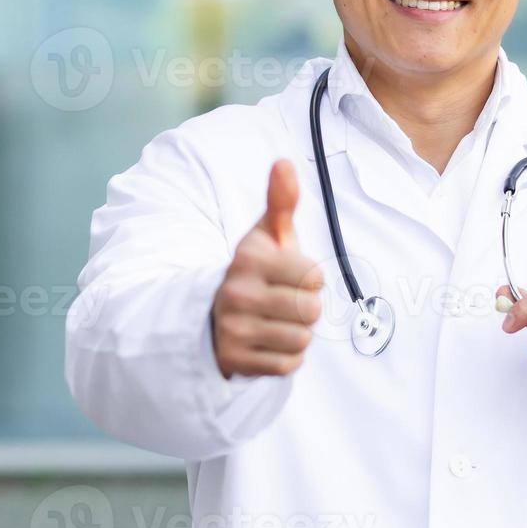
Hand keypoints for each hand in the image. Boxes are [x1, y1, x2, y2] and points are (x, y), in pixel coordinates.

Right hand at [211, 160, 323, 378]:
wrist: (211, 315)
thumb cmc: (255, 271)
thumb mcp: (265, 235)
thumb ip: (280, 201)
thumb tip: (284, 162)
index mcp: (248, 259)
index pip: (315, 277)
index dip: (310, 278)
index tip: (288, 277)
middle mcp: (236, 293)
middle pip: (312, 310)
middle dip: (305, 308)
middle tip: (281, 302)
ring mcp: (233, 329)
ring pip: (302, 340)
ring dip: (296, 334)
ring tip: (274, 322)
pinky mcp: (234, 361)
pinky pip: (288, 365)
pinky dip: (285, 358)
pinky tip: (267, 343)